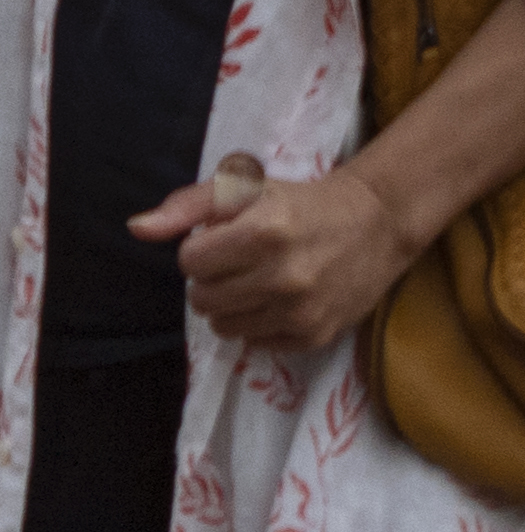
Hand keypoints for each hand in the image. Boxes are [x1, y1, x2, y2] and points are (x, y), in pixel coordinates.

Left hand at [145, 157, 422, 354]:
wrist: (379, 222)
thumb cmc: (303, 202)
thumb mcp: (248, 188)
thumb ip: (188, 206)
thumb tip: (137, 229)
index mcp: (265, 231)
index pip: (189, 262)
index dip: (203, 249)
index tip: (228, 240)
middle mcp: (284, 275)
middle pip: (201, 298)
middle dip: (214, 279)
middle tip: (244, 263)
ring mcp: (301, 310)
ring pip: (224, 326)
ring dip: (233, 305)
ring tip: (261, 283)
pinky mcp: (315, 335)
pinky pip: (256, 343)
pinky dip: (262, 324)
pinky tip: (284, 300)